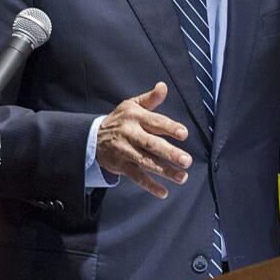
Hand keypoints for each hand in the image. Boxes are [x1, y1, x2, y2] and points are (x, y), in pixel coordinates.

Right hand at [95, 82, 191, 198]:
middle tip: (186, 160)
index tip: (183, 134)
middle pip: (151, 144)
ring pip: (146, 162)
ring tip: (182, 177)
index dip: (169, 127)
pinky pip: (137, 177)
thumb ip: (150, 99)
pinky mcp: (121, 165)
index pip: (155, 122)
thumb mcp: (131, 105)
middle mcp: (130, 133)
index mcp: (135, 117)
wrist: (92, 137)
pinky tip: (163, 192)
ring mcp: (124, 151)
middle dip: (169, 153)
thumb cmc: (120, 119)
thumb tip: (163, 87)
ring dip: (164, 171)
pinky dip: (150, 185)